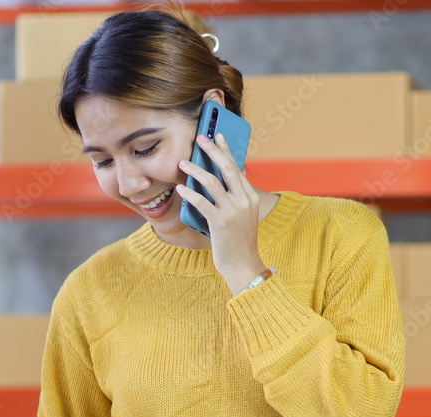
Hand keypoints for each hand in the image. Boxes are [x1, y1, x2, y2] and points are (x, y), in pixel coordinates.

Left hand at [176, 133, 267, 294]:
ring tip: (182, 164)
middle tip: (199, 139)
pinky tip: (180, 189)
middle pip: (227, 168)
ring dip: (195, 170)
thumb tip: (216, 181)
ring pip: (212, 182)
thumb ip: (234, 199)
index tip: (217, 135)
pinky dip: (189, 194)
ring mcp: (232, 211)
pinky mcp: (220, 222)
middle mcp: (243, 201)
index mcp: (250, 197)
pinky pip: (201, 202)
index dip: (226, 150)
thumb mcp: (243, 216)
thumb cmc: (239, 242)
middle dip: (212, 150)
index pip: (237, 167)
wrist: (243, 265)